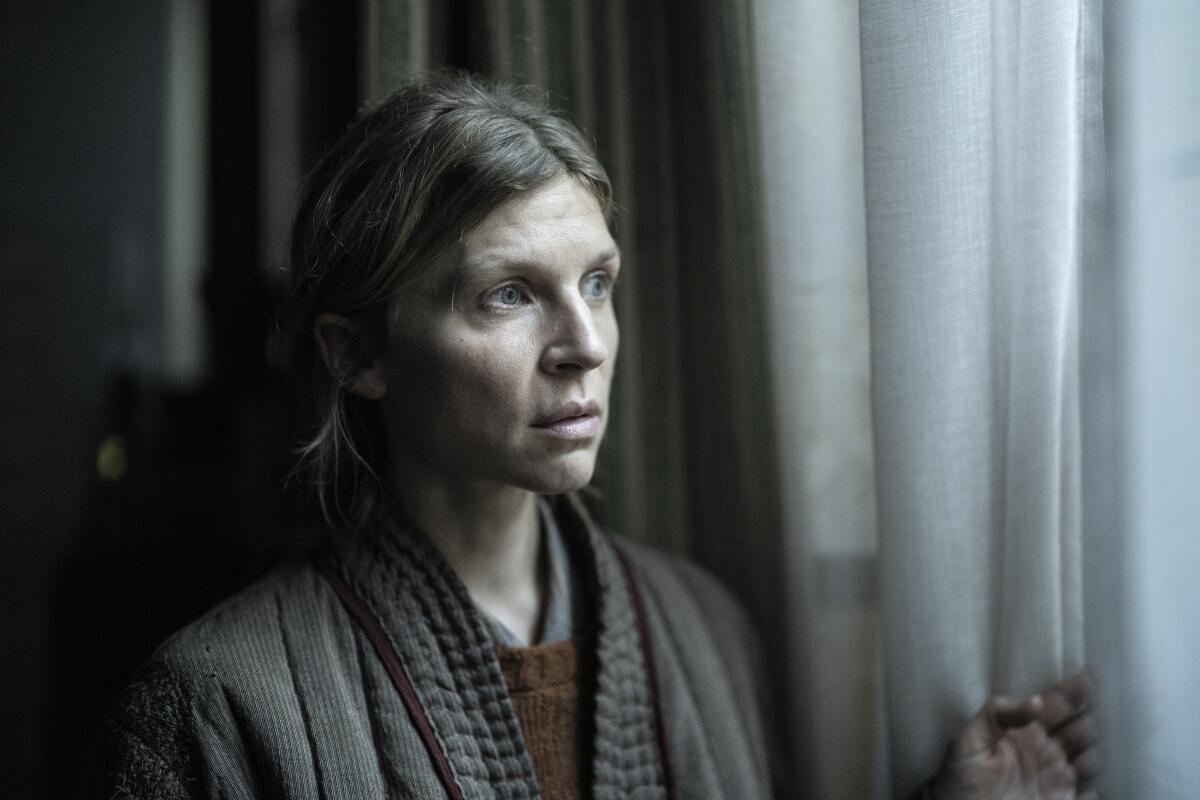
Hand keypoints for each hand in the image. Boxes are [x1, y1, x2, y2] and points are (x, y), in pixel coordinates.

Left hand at [925, 672, 1099, 799]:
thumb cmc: (959, 779)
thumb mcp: (969, 739)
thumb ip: (998, 714)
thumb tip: (1036, 701)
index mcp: (1024, 731)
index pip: (1055, 704)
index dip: (1074, 690)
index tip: (1094, 674)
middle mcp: (1044, 752)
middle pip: (1080, 729)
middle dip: (1092, 718)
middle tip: (1106, 706)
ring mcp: (1056, 779)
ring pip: (1090, 759)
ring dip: (1100, 750)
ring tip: (1111, 738)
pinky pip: (1090, 794)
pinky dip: (1099, 787)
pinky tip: (1106, 780)